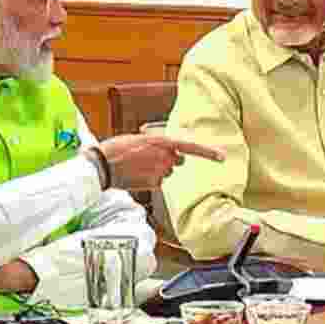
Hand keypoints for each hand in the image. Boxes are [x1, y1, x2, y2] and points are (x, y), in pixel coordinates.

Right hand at [92, 134, 224, 189]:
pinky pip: (158, 182)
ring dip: (156, 170)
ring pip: (166, 173)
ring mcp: (160, 172)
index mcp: (162, 142)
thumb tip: (171, 155)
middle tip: (146, 157)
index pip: (191, 147)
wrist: (101, 164)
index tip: (222, 156)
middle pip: (176, 161)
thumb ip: (158, 145)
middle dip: (167, 160)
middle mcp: (165, 157)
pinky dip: (150, 180)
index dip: (208, 152)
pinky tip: (135, 175)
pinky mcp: (154, 184)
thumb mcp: (139, 139)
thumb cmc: (116, 148)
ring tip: (136, 165)